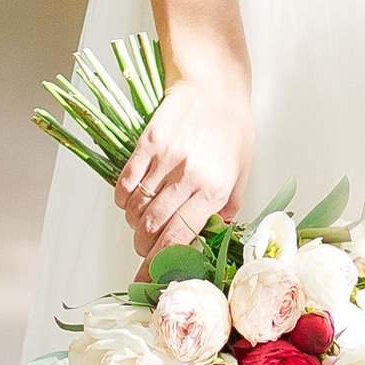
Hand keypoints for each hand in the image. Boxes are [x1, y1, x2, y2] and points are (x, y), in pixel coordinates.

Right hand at [114, 71, 252, 259]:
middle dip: (144, 248)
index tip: (149, 279)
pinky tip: (130, 201)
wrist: (215, 85)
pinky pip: (125, 184)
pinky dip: (123, 200)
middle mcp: (190, 176)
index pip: (180, 238)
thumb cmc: (232, 129)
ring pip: (136, 209)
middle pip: (154, 228)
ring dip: (133, 225)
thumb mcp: (241, 172)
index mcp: (216, 188)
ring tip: (140, 224)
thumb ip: (227, 208)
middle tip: (144, 250)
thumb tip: (209, 240)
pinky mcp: (148, 143)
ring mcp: (167, 159)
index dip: (160, 263)